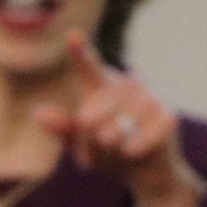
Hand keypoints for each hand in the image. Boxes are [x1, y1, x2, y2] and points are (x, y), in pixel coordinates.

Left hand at [34, 36, 204, 206]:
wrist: (146, 170)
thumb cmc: (108, 152)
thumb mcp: (81, 144)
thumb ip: (63, 128)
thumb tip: (39, 113)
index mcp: (100, 87)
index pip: (88, 66)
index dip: (80, 52)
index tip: (72, 36)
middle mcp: (126, 85)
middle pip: (100, 108)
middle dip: (94, 134)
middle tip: (98, 143)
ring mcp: (149, 97)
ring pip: (123, 123)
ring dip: (115, 145)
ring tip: (118, 150)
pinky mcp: (167, 115)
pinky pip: (144, 135)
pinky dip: (134, 149)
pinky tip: (133, 152)